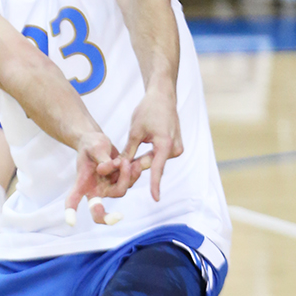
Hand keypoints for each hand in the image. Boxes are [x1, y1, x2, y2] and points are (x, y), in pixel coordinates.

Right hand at [64, 131, 132, 225]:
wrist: (98, 142)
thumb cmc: (90, 145)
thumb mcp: (94, 147)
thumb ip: (101, 158)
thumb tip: (109, 168)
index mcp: (82, 183)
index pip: (73, 199)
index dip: (71, 210)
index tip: (71, 222)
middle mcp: (94, 190)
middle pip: (98, 209)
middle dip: (107, 216)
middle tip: (118, 217)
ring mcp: (107, 188)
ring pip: (121, 189)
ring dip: (126, 175)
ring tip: (125, 159)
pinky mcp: (119, 182)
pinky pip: (130, 181)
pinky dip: (134, 171)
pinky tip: (134, 162)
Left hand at [122, 83, 182, 200]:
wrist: (163, 97)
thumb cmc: (148, 110)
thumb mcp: (135, 131)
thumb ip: (128, 152)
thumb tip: (118, 168)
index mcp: (166, 144)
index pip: (158, 168)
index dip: (155, 184)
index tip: (155, 198)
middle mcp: (175, 149)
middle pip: (151, 164)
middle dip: (135, 166)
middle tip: (118, 164)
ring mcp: (177, 149)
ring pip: (154, 161)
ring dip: (140, 160)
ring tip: (128, 152)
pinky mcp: (174, 147)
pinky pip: (158, 156)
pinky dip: (148, 156)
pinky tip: (138, 150)